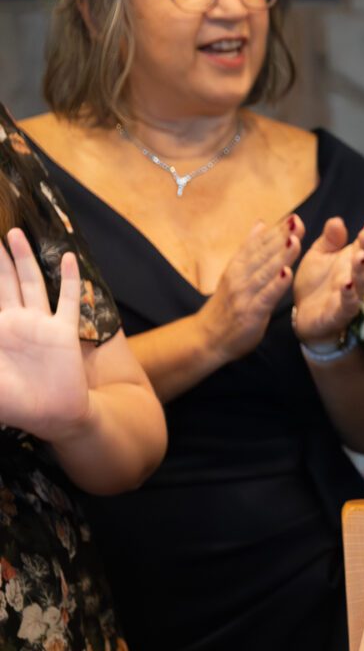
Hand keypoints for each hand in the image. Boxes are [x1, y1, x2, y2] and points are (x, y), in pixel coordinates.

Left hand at [0, 229, 89, 441]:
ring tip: (15, 234)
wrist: (50, 417)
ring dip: (23, 258)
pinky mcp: (64, 332)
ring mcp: (40, 325)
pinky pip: (69, 301)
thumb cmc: (11, 402)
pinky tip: (69, 258)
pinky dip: (69, 279)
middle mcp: (14, 322)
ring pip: (30, 283)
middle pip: (3, 282)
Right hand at [198, 215, 301, 360]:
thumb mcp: (236, 272)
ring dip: (280, 256)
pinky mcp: (250, 312)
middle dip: (280, 238)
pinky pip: (265, 296)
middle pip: (262, 254)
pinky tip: (288, 273)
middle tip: (298, 222)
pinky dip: (276, 285)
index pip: (258, 244)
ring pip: (264, 272)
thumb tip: (261, 224)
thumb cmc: (227, 305)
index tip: (293, 218)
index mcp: (238, 266)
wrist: (207, 337)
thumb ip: (250, 249)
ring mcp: (244, 294)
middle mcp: (239, 277)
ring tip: (295, 241)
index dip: (276, 231)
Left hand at [292, 216, 363, 345]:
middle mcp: (355, 279)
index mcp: (351, 262)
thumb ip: (330, 240)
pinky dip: (349, 296)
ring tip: (359, 256)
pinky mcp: (338, 314)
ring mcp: (349, 297)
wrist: (304, 316)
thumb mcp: (319, 256)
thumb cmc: (316, 284)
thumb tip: (337, 220)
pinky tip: (346, 285)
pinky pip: (347, 306)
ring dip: (361, 271)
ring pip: (361, 284)